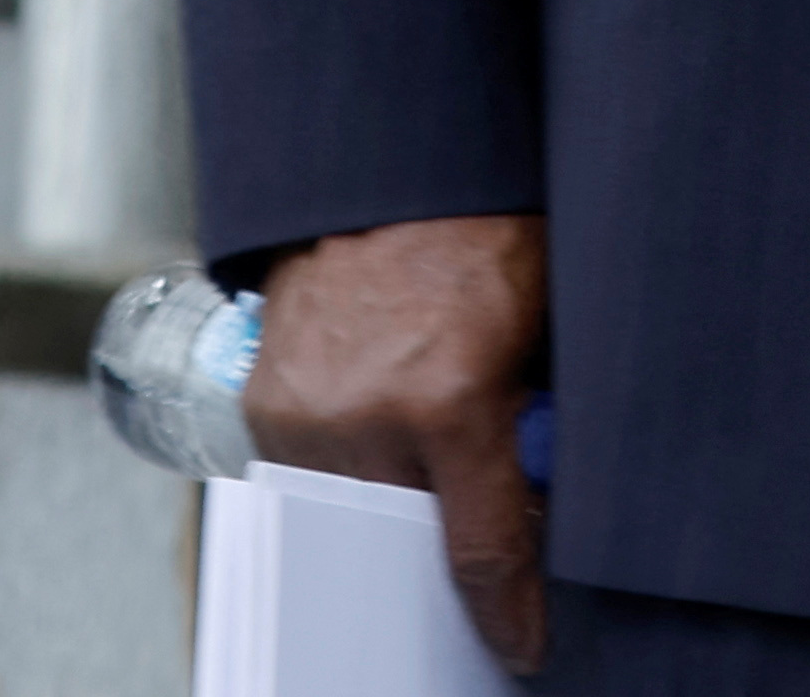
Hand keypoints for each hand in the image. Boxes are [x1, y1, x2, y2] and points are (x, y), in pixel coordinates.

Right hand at [245, 211, 552, 675]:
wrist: (392, 164)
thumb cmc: (486, 230)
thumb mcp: (546, 324)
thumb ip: (538, 417)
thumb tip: (543, 498)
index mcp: (450, 399)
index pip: (482, 552)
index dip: (509, 612)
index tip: (523, 645)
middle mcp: (367, 419)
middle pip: (412, 541)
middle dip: (444, 536)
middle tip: (472, 512)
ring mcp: (305, 413)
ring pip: (358, 511)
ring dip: (394, 491)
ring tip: (424, 434)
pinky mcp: (264, 401)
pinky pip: (311, 474)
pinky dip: (350, 462)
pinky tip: (379, 420)